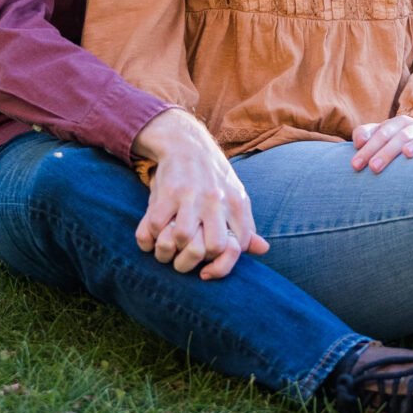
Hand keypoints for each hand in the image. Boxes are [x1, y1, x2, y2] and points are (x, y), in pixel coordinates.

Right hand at [132, 108, 268, 278]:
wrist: (186, 142)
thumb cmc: (213, 176)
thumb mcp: (235, 195)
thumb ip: (246, 224)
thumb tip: (264, 250)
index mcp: (236, 203)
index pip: (237, 247)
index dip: (221, 265)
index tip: (206, 269)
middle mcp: (216, 200)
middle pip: (212, 247)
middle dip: (195, 260)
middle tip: (184, 258)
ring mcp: (191, 195)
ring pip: (182, 239)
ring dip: (169, 251)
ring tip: (165, 249)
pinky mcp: (166, 192)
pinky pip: (154, 227)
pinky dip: (148, 239)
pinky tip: (150, 236)